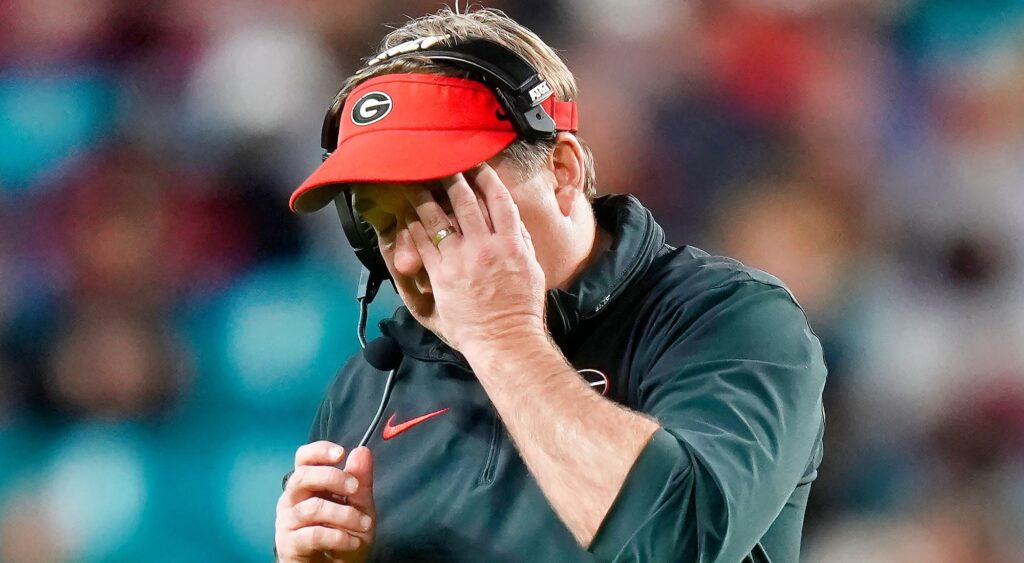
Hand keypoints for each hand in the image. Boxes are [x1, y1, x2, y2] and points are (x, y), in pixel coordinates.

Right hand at [275, 442, 375, 562]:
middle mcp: (293, 500)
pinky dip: (337, 537)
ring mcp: (288, 522)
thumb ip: (361, 481)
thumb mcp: (361, 507)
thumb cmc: (345, 536)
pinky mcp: (288, 544)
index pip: (304, 458)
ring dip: (343, 515)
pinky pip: (312, 534)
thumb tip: (362, 451)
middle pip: (302, 477)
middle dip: (332, 478)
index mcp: (308, 485)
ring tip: (364, 524)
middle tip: (355, 488)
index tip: (341, 453)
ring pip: (311, 508)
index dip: (319, 451)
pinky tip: (351, 542)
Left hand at [402, 163, 546, 352]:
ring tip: (418, 182)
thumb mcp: (532, 268)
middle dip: (453, 178)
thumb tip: (513, 217)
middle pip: (466, 201)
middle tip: (442, 165)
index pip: (499, 199)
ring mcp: (462, 259)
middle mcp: (486, 246)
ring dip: (427, 196)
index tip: (478, 166)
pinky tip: (410, 216)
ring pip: (440, 217)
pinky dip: (416, 226)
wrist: (504, 339)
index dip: (486, 177)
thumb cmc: (520, 308)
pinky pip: (425, 242)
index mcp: (511, 243)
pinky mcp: (442, 274)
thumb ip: (522, 240)